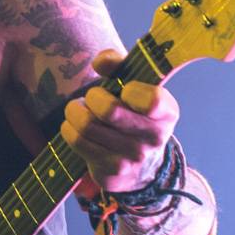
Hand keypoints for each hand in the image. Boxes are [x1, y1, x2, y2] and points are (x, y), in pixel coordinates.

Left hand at [60, 50, 177, 192]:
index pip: (152, 101)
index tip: (124, 89)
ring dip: (75, 112)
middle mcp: (154, 137)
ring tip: (79, 111)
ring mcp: (134, 157)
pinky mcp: (113, 172)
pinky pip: (78, 142)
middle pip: (108, 111)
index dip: (131, 91)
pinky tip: (75, 127)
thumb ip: (117, 64)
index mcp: (166, 112)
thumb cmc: (131, 112)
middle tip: (91, 98)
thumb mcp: (132, 85)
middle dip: (91, 97)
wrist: (139, 163)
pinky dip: (69, 129)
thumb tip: (100, 62)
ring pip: (87, 126)